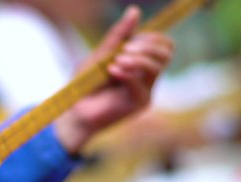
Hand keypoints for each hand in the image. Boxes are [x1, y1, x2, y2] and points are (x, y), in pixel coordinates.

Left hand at [55, 6, 173, 153]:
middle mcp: (147, 77)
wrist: (74, 112)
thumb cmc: (86, 85)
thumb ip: (118, 36)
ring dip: (137, 58)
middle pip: (166, 53)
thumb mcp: (100, 55)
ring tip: (116, 61)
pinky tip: (111, 70)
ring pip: (157, 67)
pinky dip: (126, 73)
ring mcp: (145, 91)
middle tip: (125, 48)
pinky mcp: (138, 104)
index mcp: (141, 64)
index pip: (165, 45)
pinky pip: (140, 84)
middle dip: (147, 45)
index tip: (131, 38)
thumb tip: (135, 11)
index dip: (152, 37)